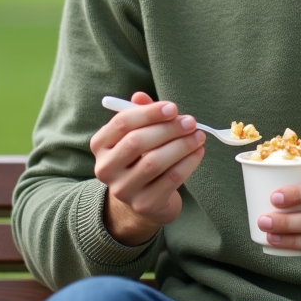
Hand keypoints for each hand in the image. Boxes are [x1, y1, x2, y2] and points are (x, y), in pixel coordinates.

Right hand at [90, 91, 206, 245]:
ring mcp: (123, 189)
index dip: (149, 113)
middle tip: (191, 122)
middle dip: (168, 129)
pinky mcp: (144, 204)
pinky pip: (170, 179)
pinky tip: (198, 152)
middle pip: (137, 142)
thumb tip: (140, 96)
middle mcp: (106, 168)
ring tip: (199, 136)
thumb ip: (140, 113)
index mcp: (100, 145)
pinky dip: (188, 162)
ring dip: (182, 145)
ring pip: (154, 162)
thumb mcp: (138, 134)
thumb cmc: (142, 157)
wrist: (144, 199)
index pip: (122, 123)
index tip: (173, 108)